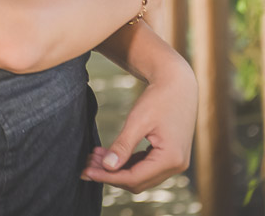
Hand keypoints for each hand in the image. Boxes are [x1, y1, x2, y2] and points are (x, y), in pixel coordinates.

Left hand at [80, 59, 196, 193]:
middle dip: (110, 175)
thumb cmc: (159, 98)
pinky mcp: (171, 156)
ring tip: (95, 157)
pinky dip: (128, 163)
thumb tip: (107, 167)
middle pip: (138, 181)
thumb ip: (123, 146)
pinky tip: (110, 154)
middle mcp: (176, 165)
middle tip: (86, 165)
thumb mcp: (138, 120)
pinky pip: (146, 167)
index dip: (108, 177)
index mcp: (171, 158)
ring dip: (118, 170)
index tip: (86, 171)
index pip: (134, 178)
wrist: (179, 83)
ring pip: (141, 176)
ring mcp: (175, 162)